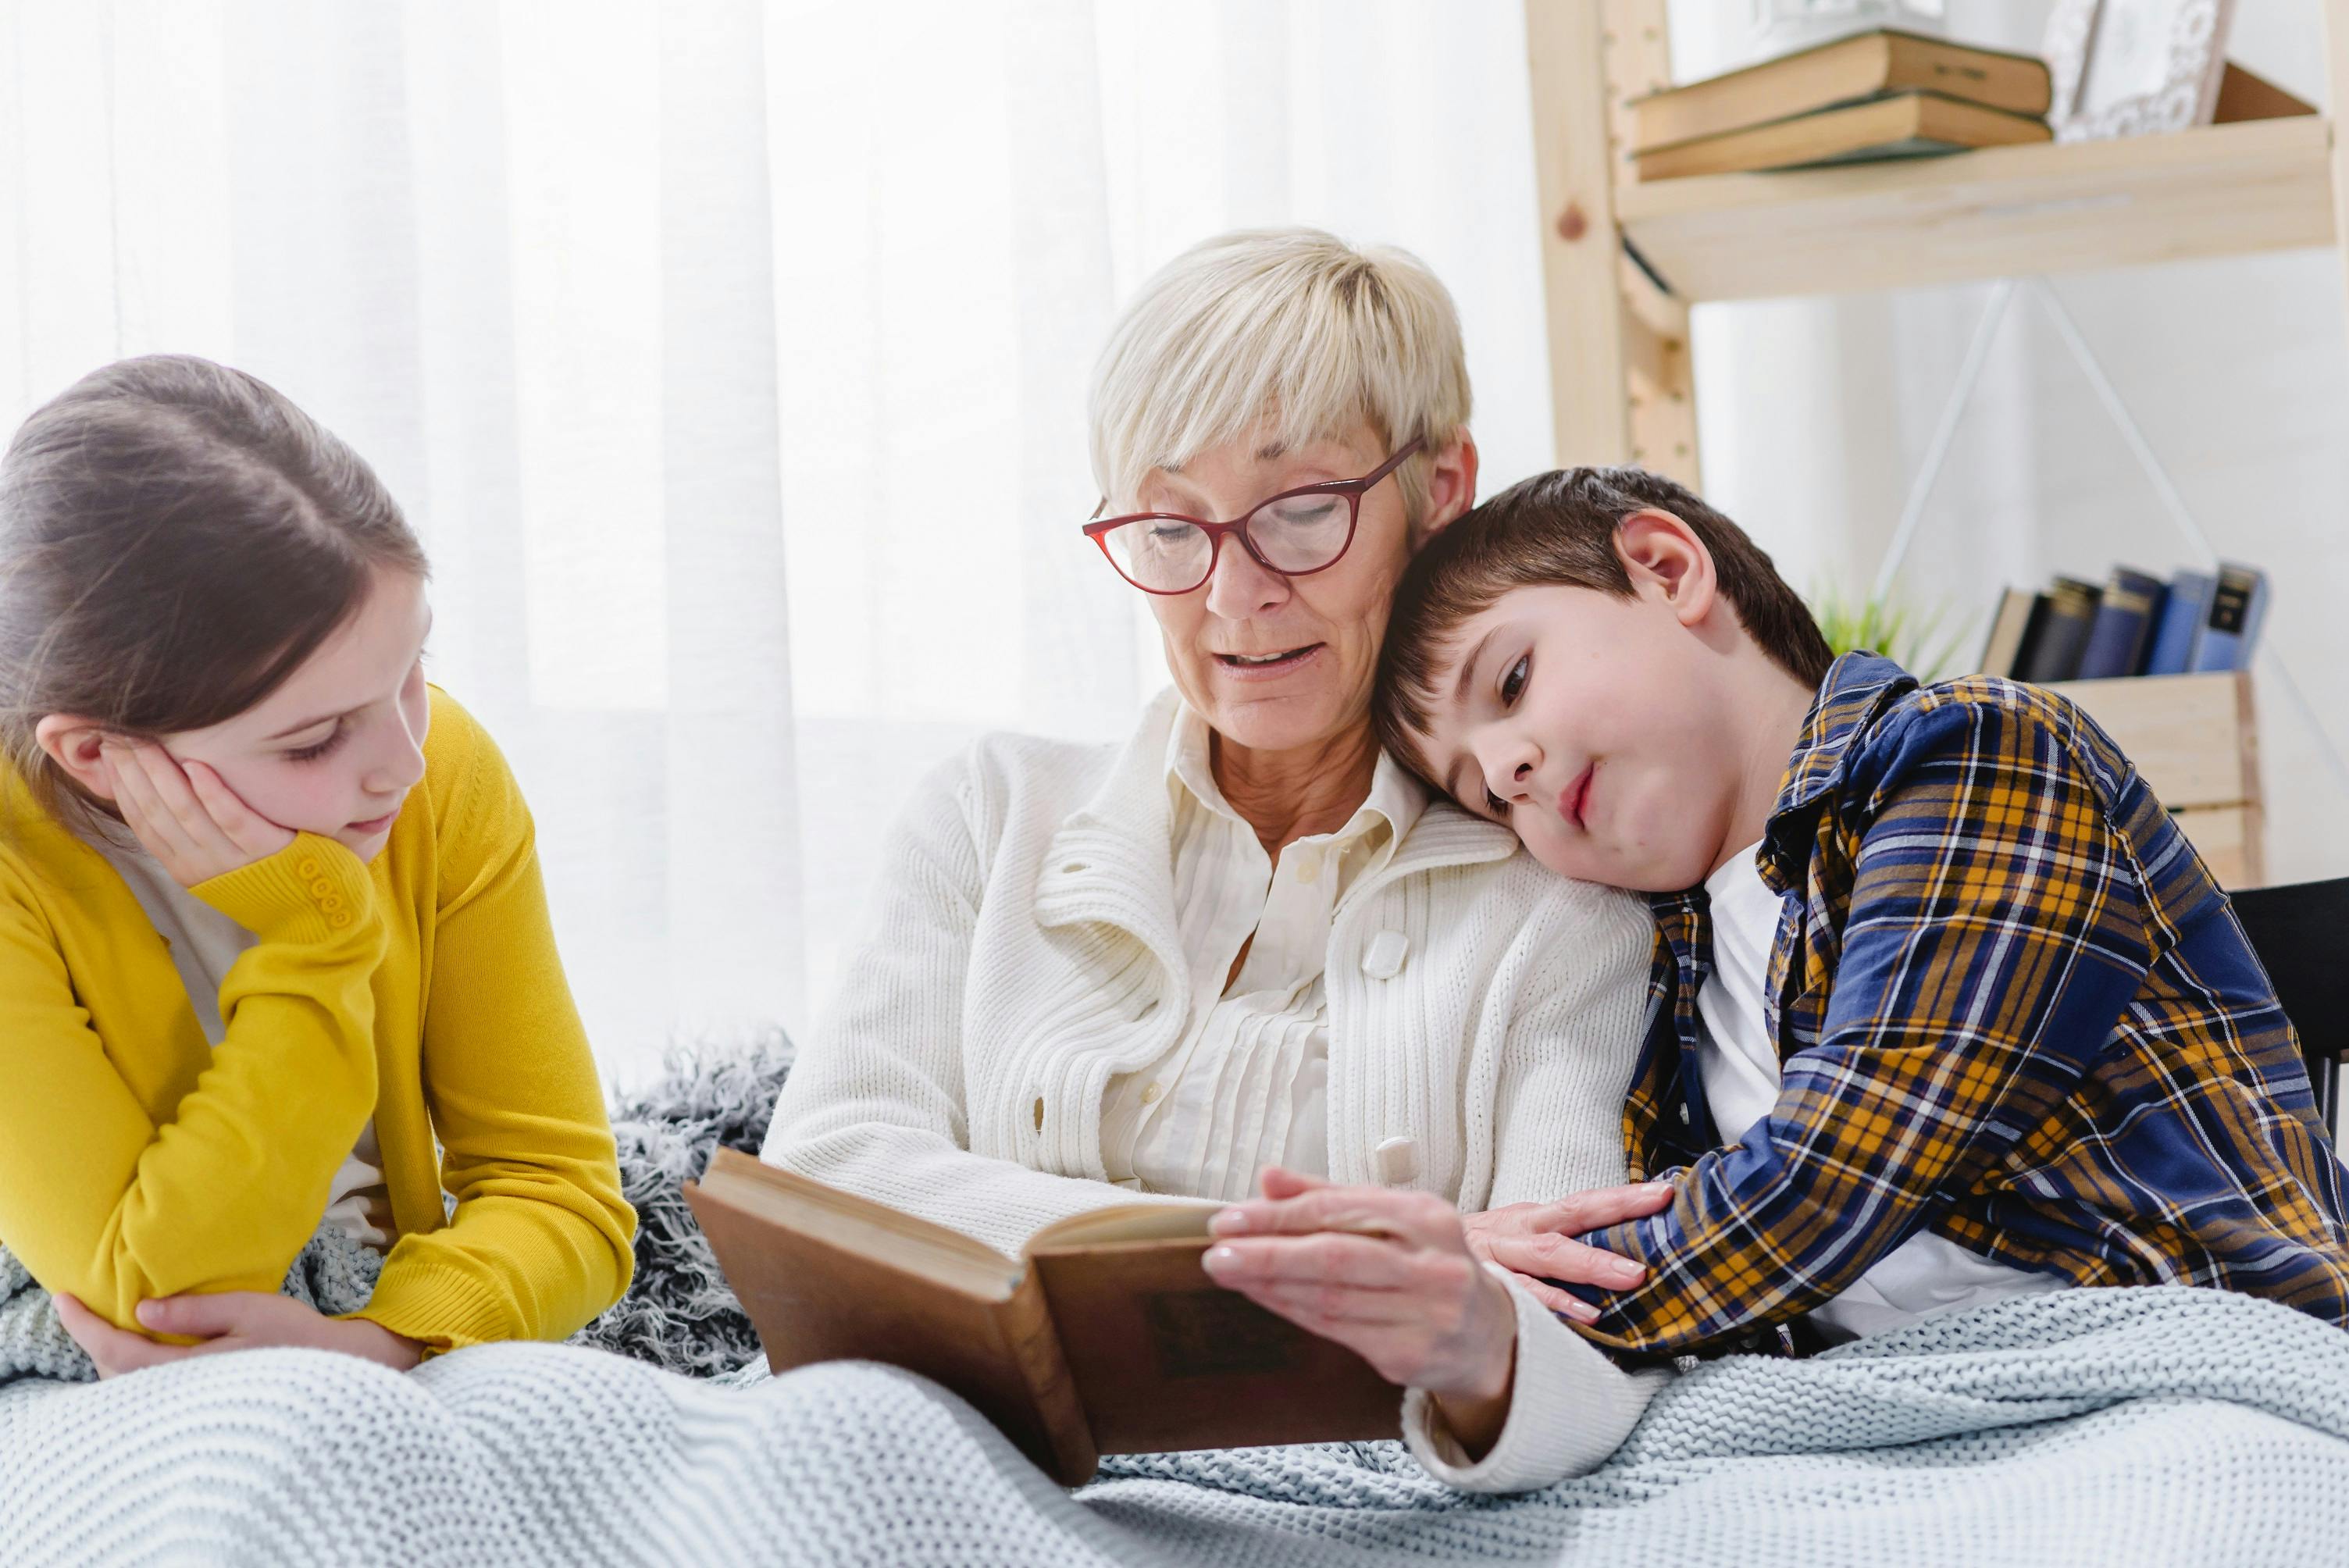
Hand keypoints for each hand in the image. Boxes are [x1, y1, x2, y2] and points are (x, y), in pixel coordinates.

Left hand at [55, 1292, 422, 1377]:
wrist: (338, 1374)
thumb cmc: (297, 1338)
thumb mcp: (249, 1310)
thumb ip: (195, 1311)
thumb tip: (142, 1309)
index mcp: (190, 1370)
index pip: (118, 1351)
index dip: (85, 1327)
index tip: (63, 1298)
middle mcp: (181, 1396)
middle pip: (114, 1373)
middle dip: (92, 1340)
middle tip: (81, 1308)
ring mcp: (188, 1405)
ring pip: (127, 1387)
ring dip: (111, 1356)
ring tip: (108, 1326)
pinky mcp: (198, 1407)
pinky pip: (146, 1391)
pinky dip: (131, 1370)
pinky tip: (140, 1351)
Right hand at [101, 740, 294, 887]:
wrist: (307, 900)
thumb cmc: (259, 866)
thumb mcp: (211, 855)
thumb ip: (184, 829)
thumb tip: (150, 786)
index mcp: (180, 866)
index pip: (141, 820)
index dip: (122, 785)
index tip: (110, 752)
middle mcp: (199, 864)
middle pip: (157, 811)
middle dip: (134, 770)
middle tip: (121, 735)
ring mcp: (231, 857)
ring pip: (186, 811)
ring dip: (163, 773)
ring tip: (149, 741)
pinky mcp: (263, 847)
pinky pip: (232, 817)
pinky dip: (212, 792)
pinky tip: (198, 765)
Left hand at [1201, 1167, 1519, 1453]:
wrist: (1487, 1334)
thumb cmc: (1429, 1263)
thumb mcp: (1395, 1218)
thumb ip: (1330, 1196)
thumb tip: (1269, 1178)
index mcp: (1427, 1217)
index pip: (1339, 1210)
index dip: (1279, 1215)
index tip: (1231, 1218)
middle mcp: (1432, 1265)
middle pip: (1334, 1258)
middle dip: (1268, 1253)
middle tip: (1219, 1252)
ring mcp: (1425, 1315)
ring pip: (1330, 1299)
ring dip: (1271, 1285)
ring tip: (1230, 1272)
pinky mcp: (1410, 1356)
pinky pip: (1337, 1332)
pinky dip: (1293, 1311)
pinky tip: (1264, 1297)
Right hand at [1461, 1181, 1675, 1320]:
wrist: (1406, 1255)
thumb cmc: (1473, 1256)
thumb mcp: (1510, 1239)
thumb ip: (1551, 1244)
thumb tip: (1616, 1253)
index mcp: (1528, 1218)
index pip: (1582, 1204)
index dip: (1622, 1197)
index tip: (1664, 1193)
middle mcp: (1514, 1231)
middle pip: (1569, 1220)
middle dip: (1613, 1220)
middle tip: (1651, 1232)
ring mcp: (1496, 1257)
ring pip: (1545, 1259)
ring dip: (1587, 1269)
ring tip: (1626, 1283)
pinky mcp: (1480, 1283)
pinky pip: (1519, 1295)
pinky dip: (1552, 1306)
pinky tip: (1584, 1317)